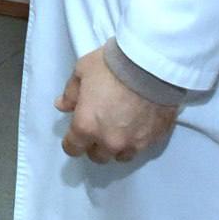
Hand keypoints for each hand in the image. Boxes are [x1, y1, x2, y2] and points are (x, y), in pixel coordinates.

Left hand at [55, 44, 177, 163]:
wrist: (151, 62)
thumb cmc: (114, 65)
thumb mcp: (82, 71)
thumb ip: (71, 93)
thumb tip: (64, 105)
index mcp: (86, 126)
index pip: (73, 148)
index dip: (72, 142)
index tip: (75, 136)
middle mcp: (110, 140)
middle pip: (98, 156)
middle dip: (95, 145)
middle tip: (99, 127)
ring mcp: (134, 142)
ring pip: (122, 155)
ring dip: (118, 145)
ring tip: (121, 127)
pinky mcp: (154, 138)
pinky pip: (143, 145)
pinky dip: (139, 137)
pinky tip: (139, 121)